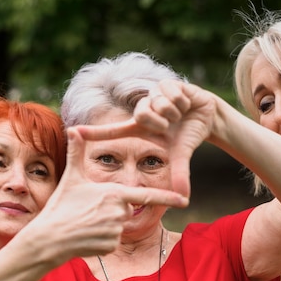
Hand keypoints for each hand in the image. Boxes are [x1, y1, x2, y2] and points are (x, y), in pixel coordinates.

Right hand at [25, 128, 188, 261]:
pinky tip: (87, 237)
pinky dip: (101, 240)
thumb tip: (72, 128)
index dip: (168, 198)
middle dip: (110, 211)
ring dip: (105, 226)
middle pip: (125, 210)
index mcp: (114, 193)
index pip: (147, 195)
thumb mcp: (71, 178)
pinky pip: (113, 241)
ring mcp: (116, 231)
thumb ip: (77, 153)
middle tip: (88, 212)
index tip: (185, 200)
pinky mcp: (111, 246)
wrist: (49, 238)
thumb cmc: (61, 206)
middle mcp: (119, 212)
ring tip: (85, 224)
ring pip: (119, 226)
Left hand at [74, 80, 215, 197]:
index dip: (94, 133)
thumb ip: (179, 173)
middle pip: (142, 114)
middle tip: (170, 124)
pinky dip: (182, 101)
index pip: (113, 131)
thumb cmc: (186, 135)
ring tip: (179, 112)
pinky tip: (185, 102)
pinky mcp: (166, 82)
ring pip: (158, 103)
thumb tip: (184, 197)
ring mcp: (153, 95)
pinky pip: (171, 93)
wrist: (206, 116)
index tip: (73, 132)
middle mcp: (143, 110)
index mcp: (139, 127)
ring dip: (174, 111)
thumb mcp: (180, 154)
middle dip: (160, 121)